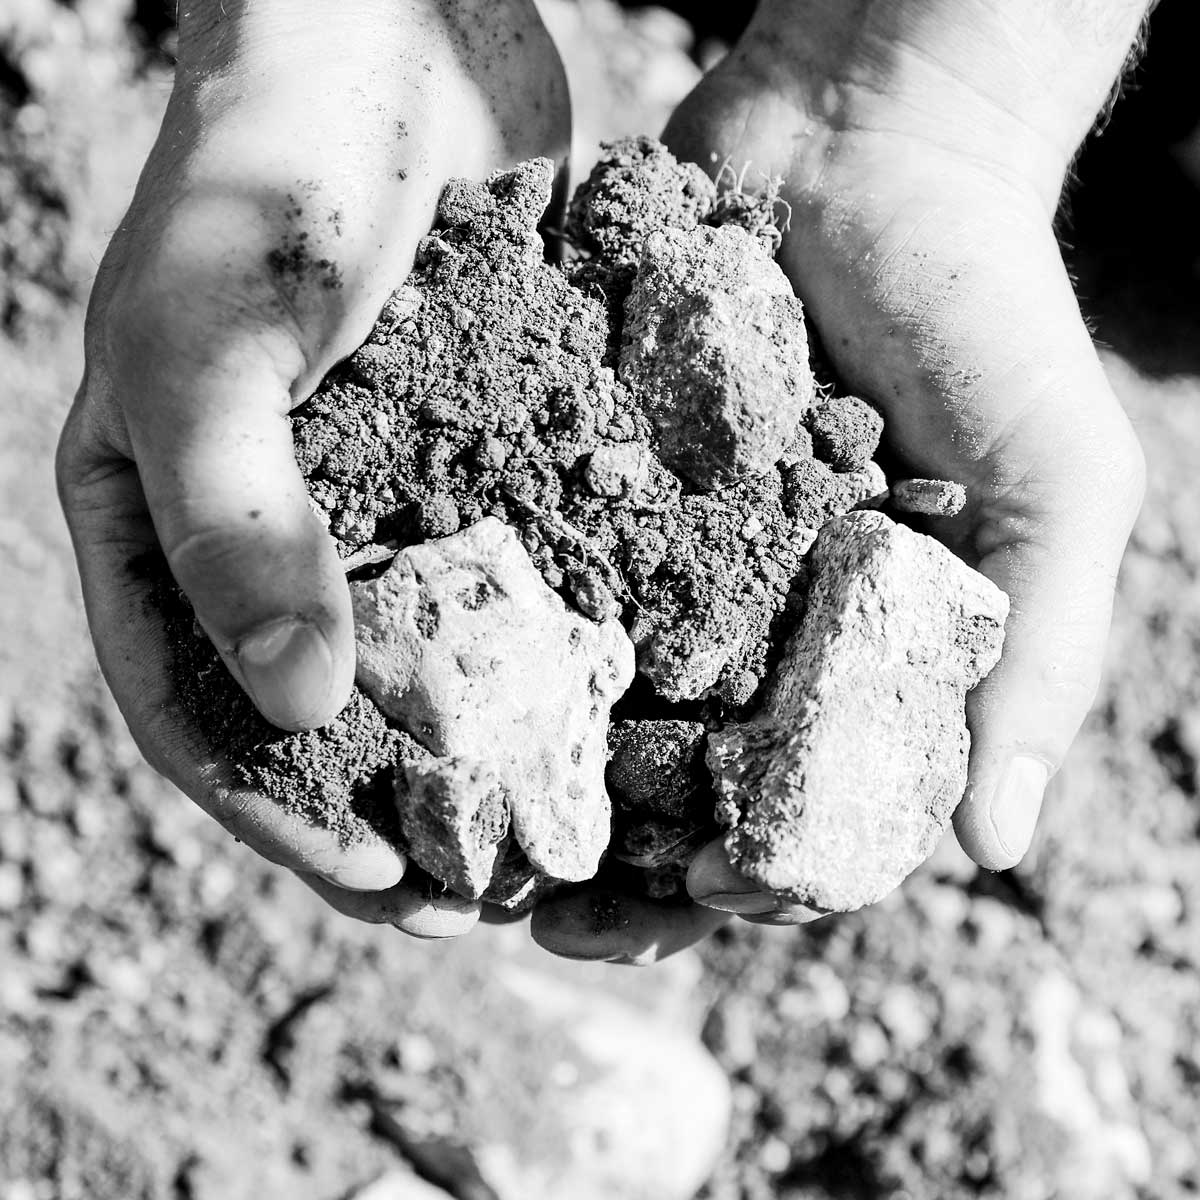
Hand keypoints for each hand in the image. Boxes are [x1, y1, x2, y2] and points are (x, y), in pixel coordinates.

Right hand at [56, 0, 567, 933]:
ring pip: (433, 661)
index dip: (288, 819)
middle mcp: (272, 525)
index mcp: (167, 526)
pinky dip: (559, 640)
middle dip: (406, 812)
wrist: (390, 34)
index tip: (388, 888)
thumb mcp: (212, 350)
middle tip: (500, 891)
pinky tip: (628, 692)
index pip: (205, 714)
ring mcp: (378, 491)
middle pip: (332, 715)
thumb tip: (304, 708)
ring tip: (575, 824)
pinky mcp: (473, 448)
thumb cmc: (266, 176)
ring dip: (494, 751)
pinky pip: (514, 568)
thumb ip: (236, 526)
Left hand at [535, 0, 1146, 957]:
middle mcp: (754, 620)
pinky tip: (429, 694)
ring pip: (588, 703)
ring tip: (464, 850)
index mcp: (858, 652)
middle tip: (545, 918)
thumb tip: (995, 846)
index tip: (691, 901)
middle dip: (620, 862)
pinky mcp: (592, 478)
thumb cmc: (986, 312)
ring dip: (534, 784)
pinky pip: (532, 576)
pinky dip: (490, 642)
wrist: (870, 143)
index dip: (752, 870)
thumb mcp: (1055, 483)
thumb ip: (1034, 652)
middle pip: (680, 780)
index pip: (804, 803)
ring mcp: (666, 554)